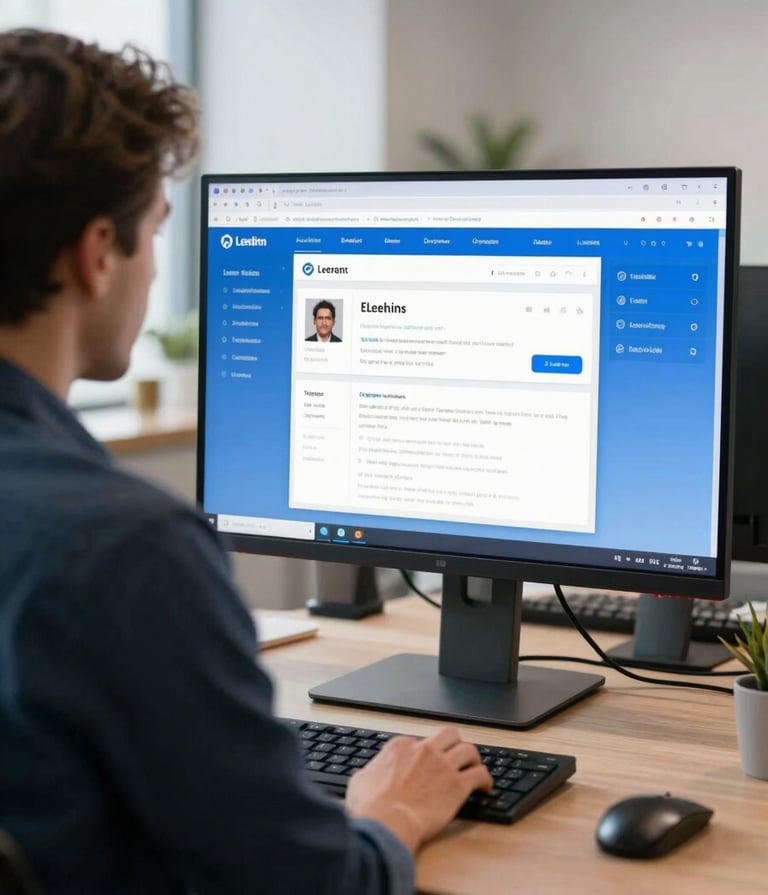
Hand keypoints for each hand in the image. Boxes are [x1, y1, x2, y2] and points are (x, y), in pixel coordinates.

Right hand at [345, 726, 492, 851]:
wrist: (387, 823)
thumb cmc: (371, 807)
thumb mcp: (360, 782)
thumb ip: (368, 773)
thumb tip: (367, 775)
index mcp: (401, 747)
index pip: (419, 742)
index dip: (425, 754)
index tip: (429, 765)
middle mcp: (424, 750)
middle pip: (448, 735)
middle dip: (455, 743)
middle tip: (457, 755)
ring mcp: (442, 765)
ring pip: (468, 750)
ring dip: (474, 759)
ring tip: (475, 768)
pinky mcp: (457, 785)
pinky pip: (479, 774)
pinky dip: (485, 779)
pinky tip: (486, 787)